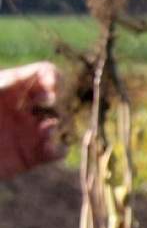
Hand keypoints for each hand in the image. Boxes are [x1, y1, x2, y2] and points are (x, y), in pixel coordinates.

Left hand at [0, 61, 64, 178]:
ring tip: (46, 131)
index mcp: (8, 89)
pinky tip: (50, 149)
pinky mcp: (30, 156)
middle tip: (51, 107)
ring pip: (57, 123)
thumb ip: (3, 83)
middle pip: (54, 98)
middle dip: (59, 101)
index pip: (40, 74)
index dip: (53, 77)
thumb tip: (40, 71)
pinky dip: (59, 149)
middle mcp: (21, 109)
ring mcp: (27, 132)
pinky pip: (55, 151)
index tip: (52, 88)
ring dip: (58, 125)